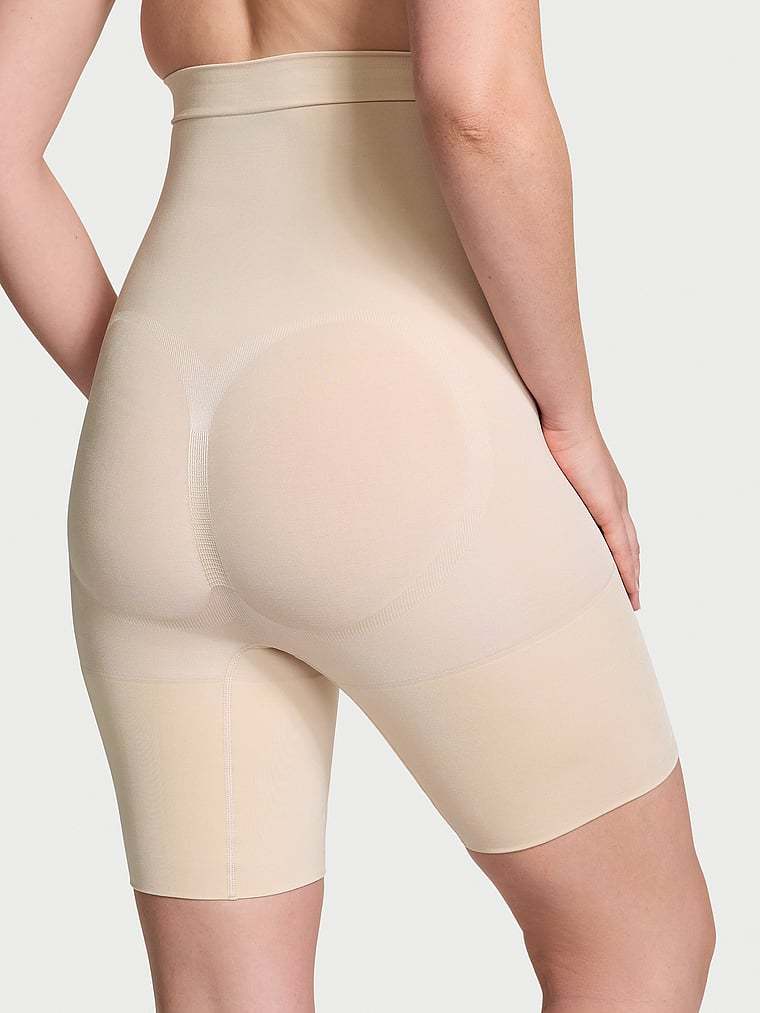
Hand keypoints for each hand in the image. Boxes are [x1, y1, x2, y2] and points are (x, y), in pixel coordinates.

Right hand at [541, 415, 640, 609]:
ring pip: (630, 550)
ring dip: (632, 576)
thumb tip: (518, 489)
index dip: (619, 551)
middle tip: (629, 595)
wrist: (563, 415)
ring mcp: (614, 502)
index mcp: (602, 487)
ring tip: (631, 600)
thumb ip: (540, 483)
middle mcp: (615, 496)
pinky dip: (627, 570)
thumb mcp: (545, 465)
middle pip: (629, 543)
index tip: (618, 572)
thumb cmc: (549, 431)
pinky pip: (622, 548)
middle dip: (630, 569)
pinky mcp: (608, 507)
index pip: (616, 527)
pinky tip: (630, 589)